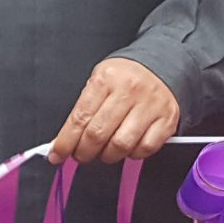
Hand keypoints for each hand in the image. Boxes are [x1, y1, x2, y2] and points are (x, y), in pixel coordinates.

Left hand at [50, 57, 179, 163]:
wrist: (161, 66)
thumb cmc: (124, 78)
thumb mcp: (99, 82)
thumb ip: (83, 111)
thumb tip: (63, 142)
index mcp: (106, 79)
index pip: (80, 117)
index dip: (65, 141)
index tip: (57, 155)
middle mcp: (129, 91)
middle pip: (98, 134)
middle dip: (84, 152)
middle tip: (80, 155)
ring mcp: (150, 106)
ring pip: (121, 145)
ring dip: (107, 156)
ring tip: (104, 152)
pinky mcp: (166, 120)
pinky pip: (145, 148)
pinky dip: (132, 154)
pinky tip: (127, 147)